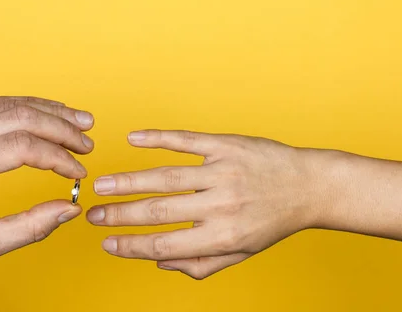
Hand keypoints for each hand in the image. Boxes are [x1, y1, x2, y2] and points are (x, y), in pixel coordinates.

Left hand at [0, 96, 94, 267]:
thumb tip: (69, 208)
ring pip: (12, 104)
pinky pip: (0, 105)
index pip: (21, 146)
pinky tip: (52, 115)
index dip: (58, 157)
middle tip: (87, 143)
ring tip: (81, 121)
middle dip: (62, 128)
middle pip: (20, 116)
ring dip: (52, 111)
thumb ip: (32, 228)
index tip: (79, 172)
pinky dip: (32, 108)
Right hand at [87, 130, 320, 279]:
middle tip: (92, 215)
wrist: (309, 187)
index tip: (107, 244)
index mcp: (224, 235)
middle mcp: (221, 204)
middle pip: (159, 211)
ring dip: (129, 181)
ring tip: (102, 185)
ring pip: (167, 175)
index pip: (166, 245)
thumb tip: (161, 263)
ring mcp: (223, 171)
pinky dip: (158, 138)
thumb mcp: (242, 252)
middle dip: (120, 214)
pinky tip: (135, 138)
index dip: (131, 247)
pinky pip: (187, 140)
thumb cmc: (272, 222)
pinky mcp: (227, 145)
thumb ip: (202, 264)